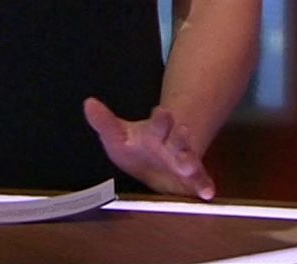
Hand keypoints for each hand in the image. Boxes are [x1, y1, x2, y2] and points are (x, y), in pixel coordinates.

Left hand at [82, 98, 214, 199]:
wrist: (154, 163)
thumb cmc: (136, 148)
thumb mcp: (117, 136)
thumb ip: (104, 122)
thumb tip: (88, 103)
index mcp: (156, 132)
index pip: (158, 123)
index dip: (160, 118)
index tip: (161, 112)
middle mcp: (172, 145)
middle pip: (177, 138)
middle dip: (179, 136)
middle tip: (183, 130)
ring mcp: (183, 162)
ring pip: (189, 159)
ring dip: (190, 161)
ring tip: (188, 165)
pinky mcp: (191, 179)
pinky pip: (200, 182)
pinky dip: (204, 186)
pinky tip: (208, 193)